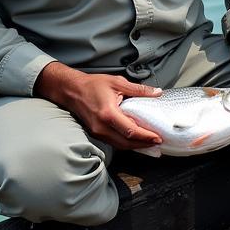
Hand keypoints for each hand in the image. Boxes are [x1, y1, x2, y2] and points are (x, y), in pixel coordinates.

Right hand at [34, 62, 162, 149]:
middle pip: (126, 143)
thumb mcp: (118, 82)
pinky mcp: (96, 133)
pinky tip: (135, 140)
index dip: (146, 137)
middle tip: (158, 143)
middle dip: (144, 145)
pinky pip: (114, 142)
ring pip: (120, 145)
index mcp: (108, 114)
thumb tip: (157, 92)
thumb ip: (139, 89)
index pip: (131, 131)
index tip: (158, 138)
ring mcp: (97, 132)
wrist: (71, 90)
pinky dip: (126, 143)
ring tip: (150, 144)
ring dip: (136, 146)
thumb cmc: (92, 85)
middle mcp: (102, 126)